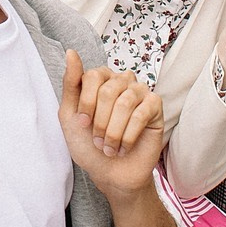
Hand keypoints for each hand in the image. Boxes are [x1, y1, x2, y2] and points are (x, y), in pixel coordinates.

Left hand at [58, 50, 164, 199]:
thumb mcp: (70, 115)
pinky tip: (124, 147)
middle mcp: (121, 80)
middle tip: (98, 140)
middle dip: (100, 122)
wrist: (110, 173)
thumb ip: (70, 84)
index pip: (93, 76)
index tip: (83, 123)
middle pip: (108, 91)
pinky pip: (141, 115)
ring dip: (113, 132)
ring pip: (125, 103)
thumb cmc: (89, 145)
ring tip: (110, 147)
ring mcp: (140, 91)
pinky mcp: (155, 106)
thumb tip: (71, 52)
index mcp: (100, 78)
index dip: (86, 104)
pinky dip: (128, 136)